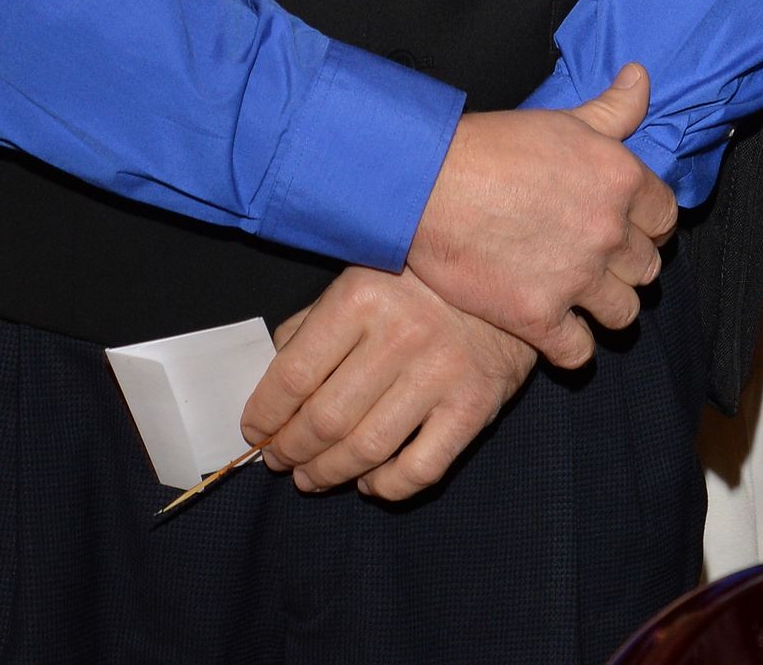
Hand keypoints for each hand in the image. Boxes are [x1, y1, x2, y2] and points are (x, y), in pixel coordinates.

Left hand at [240, 268, 533, 501]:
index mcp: (363, 295)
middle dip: (291, 450)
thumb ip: (315, 322)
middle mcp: (401, 334)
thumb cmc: (422, 279)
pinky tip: (370, 483)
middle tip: (279, 460)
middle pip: (325, 418)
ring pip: (366, 449)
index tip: (254, 430)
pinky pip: (420, 468)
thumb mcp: (363, 275)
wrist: (508, 275)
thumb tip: (271, 372)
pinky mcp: (475, 406)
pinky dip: (386, 486)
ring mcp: (441, 373)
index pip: (294, 374)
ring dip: (328, 474)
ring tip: (311, 478)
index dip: (266, 413)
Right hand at [405, 61, 677, 368]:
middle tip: (600, 261)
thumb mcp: (563, 118)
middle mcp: (607, 231)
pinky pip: (579, 352)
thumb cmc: (494, 145)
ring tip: (581, 296)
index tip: (627, 226)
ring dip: (606, 307)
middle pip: (647, 269)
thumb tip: (640, 77)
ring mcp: (576, 278)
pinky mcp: (538, 317)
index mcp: (620, 179)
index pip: (665, 217)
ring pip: (623, 314)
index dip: (648, 224)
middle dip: (627, 266)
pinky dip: (571, 346)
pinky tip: (556, 329)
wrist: (430, 183)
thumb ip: (612, 108)